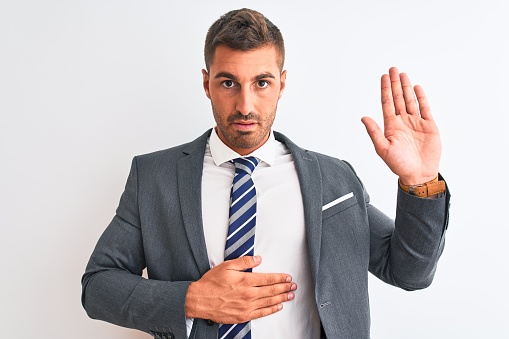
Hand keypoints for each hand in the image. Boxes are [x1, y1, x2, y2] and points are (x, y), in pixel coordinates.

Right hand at [185, 256, 296, 323]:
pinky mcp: (243, 316)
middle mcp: (248, 294)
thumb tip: (258, 259)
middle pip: (271, 290)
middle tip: (293, 286)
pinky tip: (278, 306)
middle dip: (284, 287)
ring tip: (290, 295)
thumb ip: (244, 262)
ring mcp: (246, 307)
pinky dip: (271, 310)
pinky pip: (261, 313)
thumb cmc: (211, 283)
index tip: (288, 277)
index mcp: (245, 281)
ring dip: (281, 298)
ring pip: (268, 302)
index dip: (280, 278)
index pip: (268, 279)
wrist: (199, 300)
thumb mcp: (226, 266)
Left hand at [361, 67, 440, 184]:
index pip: (387, 103)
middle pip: (398, 98)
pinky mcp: (429, 126)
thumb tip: (363, 117)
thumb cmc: (399, 165)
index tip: (383, 76)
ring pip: (410, 101)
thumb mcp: (383, 149)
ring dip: (406, 87)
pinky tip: (416, 88)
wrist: (419, 174)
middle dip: (395, 84)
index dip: (385, 89)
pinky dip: (421, 98)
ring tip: (403, 74)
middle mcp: (403, 122)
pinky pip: (425, 108)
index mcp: (391, 126)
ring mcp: (416, 123)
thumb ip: (374, 132)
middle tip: (393, 69)